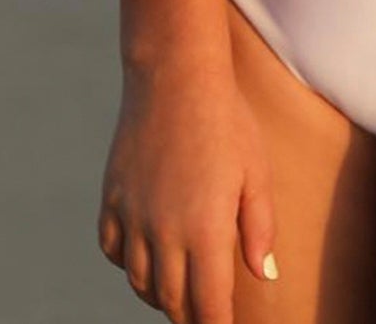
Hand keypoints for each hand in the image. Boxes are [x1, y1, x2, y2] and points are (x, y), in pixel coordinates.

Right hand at [100, 64, 279, 315]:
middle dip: (191, 316)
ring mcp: (132, 215)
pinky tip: (145, 255)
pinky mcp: (112, 197)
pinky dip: (128, 263)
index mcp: (205, 231)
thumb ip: (259, 228)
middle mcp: (164, 232)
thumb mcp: (256, 172)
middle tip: (206, 313)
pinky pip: (113, 250)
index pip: (210, 307)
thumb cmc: (226, 120)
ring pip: (140, 282)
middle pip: (173, 302)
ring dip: (161, 295)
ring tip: (179, 291)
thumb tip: (263, 275)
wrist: (174, 75)